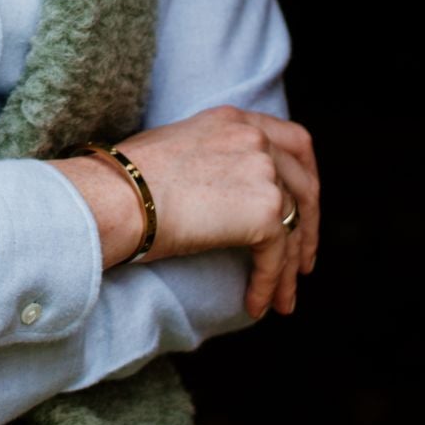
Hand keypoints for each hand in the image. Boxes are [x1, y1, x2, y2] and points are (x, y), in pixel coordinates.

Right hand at [51, 105, 318, 319]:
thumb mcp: (178, 148)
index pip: (293, 141)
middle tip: (302, 261)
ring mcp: (264, 173)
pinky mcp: (266, 212)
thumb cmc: (125, 181)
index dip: (307, 177)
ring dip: (289, 269)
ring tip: (282, 300)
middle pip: (305, 185)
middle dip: (308, 227)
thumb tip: (228, 193)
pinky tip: (257, 304)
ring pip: (294, 228)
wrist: (116, 197)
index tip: (304, 206)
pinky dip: (270, 284)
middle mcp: (254, 139)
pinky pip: (277, 257)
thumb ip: (214, 158)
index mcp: (233, 120)